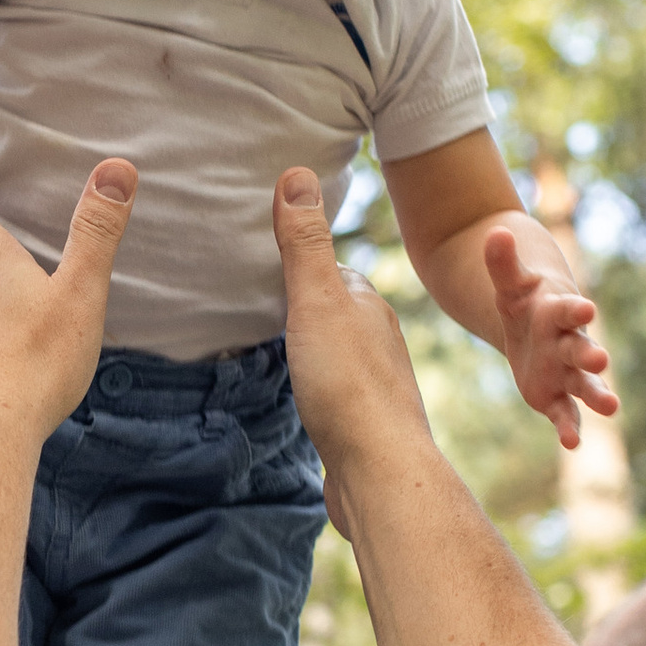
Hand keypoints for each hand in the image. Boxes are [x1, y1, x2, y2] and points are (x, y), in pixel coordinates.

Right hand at [273, 167, 439, 543]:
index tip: (272, 251)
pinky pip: (337, 392)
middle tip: (268, 297)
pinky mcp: (364, 425)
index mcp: (366, 305)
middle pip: (337, 310)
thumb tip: (297, 172)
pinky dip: (321, 385)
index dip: (303, 259)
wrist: (378, 472)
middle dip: (309, 303)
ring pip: (339, 352)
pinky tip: (308, 398)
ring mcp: (373, 384)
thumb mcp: (316, 301)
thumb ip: (304, 244)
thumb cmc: (347, 385)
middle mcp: (377, 340)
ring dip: (316, 345)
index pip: (331, 269)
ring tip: (286, 344)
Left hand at [484, 220, 617, 452]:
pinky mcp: (556, 397)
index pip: (568, 310)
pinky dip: (569, 428)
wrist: (533, 325)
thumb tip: (495, 232)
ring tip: (613, 407)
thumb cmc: (523, 300)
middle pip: (581, 348)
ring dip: (598, 395)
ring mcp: (566, 372)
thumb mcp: (508, 283)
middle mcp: (569, 343)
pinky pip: (566, 414)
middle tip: (601, 360)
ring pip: (585, 385)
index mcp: (559, 312)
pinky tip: (572, 444)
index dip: (575, 309)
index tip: (587, 308)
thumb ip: (502, 262)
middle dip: (590, 355)